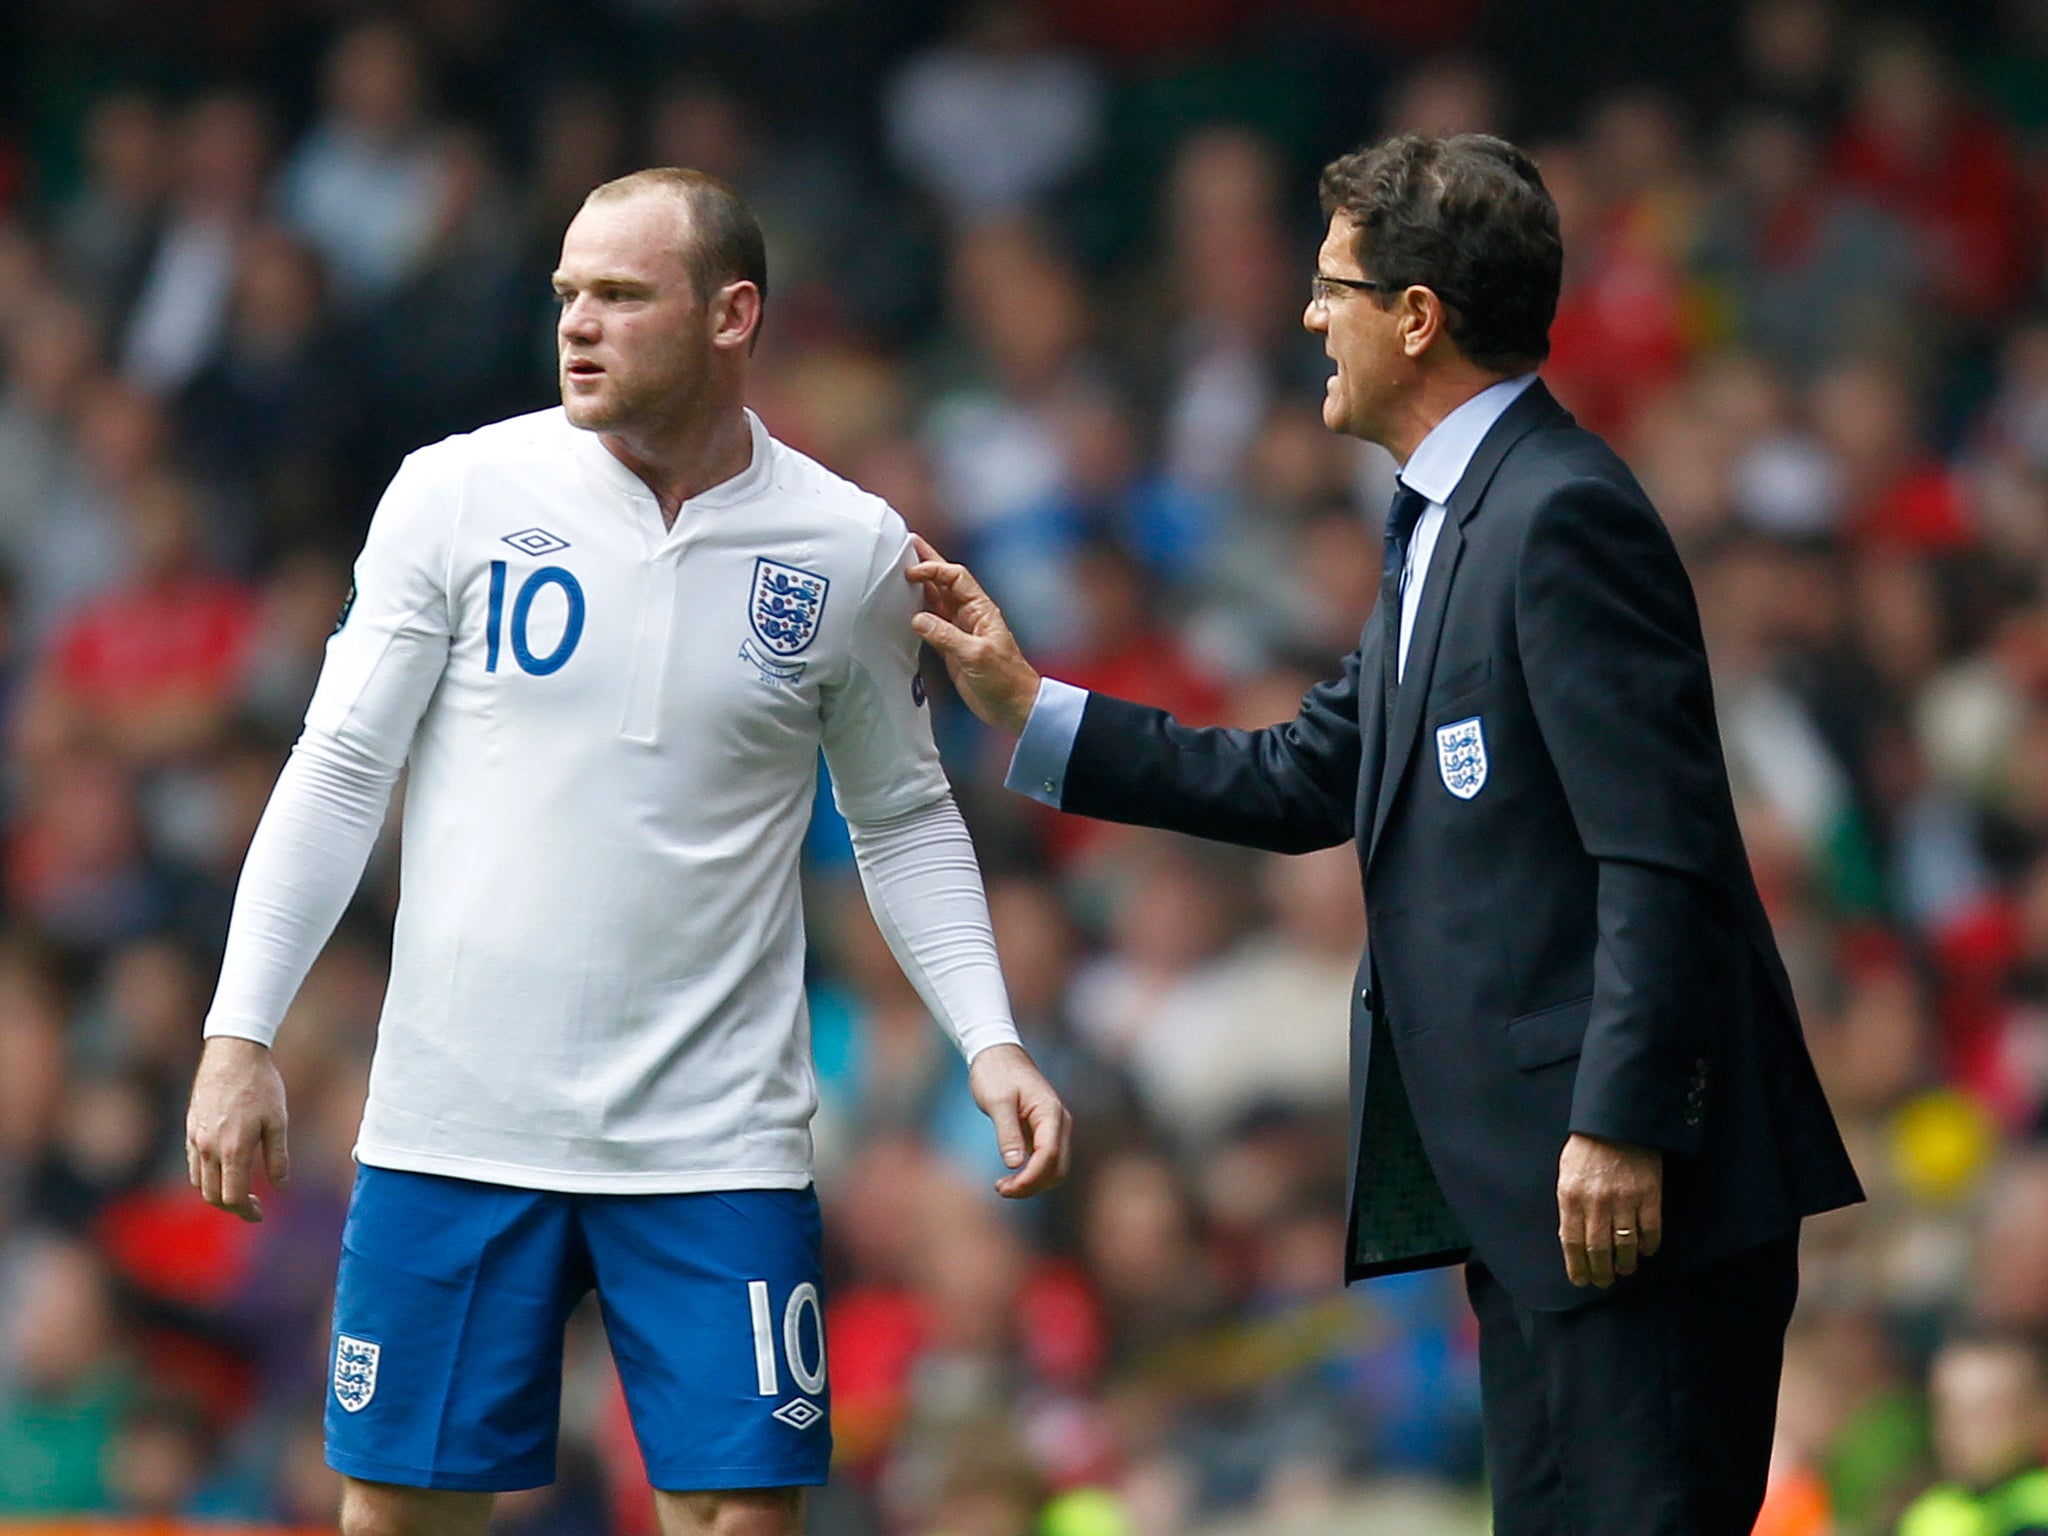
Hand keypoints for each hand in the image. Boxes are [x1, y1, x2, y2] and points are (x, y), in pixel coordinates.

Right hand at [186, 1035, 289, 1222]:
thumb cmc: (261, 1085)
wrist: (233, 1053)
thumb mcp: (278, 1122)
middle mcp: (208, 1148)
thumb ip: (278, 1159)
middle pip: (212, 1195)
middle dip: (232, 1206)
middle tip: (254, 1206)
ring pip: (199, 1182)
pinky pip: (193, 1163)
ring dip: (217, 1192)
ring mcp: (195, 1138)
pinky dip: (206, 1176)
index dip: (246, 1211)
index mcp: (233, 1149)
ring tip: (240, 1189)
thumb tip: (281, 1189)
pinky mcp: (190, 1128)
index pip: (232, 1197)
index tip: (260, 1215)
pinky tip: (226, 1169)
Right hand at [905, 536, 1040, 733]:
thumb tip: (919, 620)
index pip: (955, 578)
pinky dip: (918, 616)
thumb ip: (946, 636)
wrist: (1015, 707)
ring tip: (900, 571)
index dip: (934, 569)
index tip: (912, 572)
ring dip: (919, 587)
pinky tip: (905, 609)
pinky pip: (931, 625)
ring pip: (936, 602)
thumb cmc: (1007, 680)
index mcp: (981, 610)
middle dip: (927, 563)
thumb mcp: (976, 655)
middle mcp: (969, 616)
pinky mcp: (952, 648)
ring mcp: (959, 631)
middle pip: (944, 582)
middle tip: (907, 545)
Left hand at [967, 1042, 1071, 1198]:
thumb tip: (1015, 1164)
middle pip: (1057, 1167)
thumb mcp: (997, 1101)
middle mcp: (1059, 1122)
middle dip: (1032, 1185)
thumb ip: (1007, 1131)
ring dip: (1033, 1183)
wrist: (998, 1054)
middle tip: (1001, 1189)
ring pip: (1054, 1168)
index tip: (1004, 1187)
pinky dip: (1032, 1175)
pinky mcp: (1044, 1133)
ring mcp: (1054, 1128)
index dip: (1030, 1177)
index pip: (1049, 1155)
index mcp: (1051, 1112)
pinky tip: (1010, 1177)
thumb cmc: (996, 1073)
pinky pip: (1046, 1161)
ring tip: (1003, 1187)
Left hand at [1556, 1132, 1661, 1287]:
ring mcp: (1625, 1200)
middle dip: (1600, 1272)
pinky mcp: (1649, 1196)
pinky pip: (1651, 1230)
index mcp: (1571, 1196)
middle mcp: (1597, 1202)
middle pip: (1598, 1250)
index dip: (1577, 1266)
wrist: (1617, 1123)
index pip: (1572, 1242)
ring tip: (1624, 1271)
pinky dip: (1649, 1246)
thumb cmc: (1587, 1148)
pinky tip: (1645, 1252)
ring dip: (1625, 1264)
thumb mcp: (1566, 1174)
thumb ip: (1568, 1205)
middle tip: (1603, 1281)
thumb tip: (1572, 1239)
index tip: (1580, 1281)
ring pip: (1625, 1245)